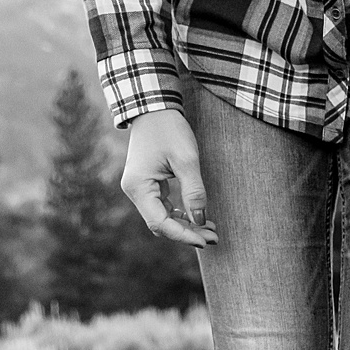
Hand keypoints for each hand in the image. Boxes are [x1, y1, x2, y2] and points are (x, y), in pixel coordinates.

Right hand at [122, 109, 218, 247]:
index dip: (184, 235)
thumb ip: (194, 191)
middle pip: (161, 224)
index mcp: (138, 186)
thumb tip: (199, 219)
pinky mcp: (148, 184)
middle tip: (214, 237)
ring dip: (186, 226)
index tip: (206, 240)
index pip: (160, 223)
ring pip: (163, 218)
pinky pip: (164, 207)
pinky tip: (199, 218)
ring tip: (211, 230)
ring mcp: (140, 188)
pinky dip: (181, 215)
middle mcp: (135, 190)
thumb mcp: (186, 160)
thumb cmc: (169, 130)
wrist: (154, 108)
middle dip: (187, 233)